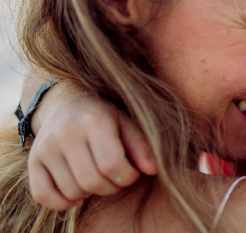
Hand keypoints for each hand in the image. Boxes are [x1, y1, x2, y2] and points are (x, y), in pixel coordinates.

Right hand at [27, 81, 156, 210]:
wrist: (68, 103)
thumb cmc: (104, 116)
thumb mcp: (126, 123)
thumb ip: (141, 146)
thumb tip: (152, 170)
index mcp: (93, 121)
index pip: (111, 164)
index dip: (127, 176)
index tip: (131, 172)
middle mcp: (66, 133)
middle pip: (92, 181)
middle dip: (111, 187)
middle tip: (116, 178)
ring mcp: (46, 147)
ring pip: (72, 190)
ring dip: (90, 193)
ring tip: (98, 177)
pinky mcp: (33, 160)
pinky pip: (43, 195)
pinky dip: (62, 203)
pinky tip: (77, 195)